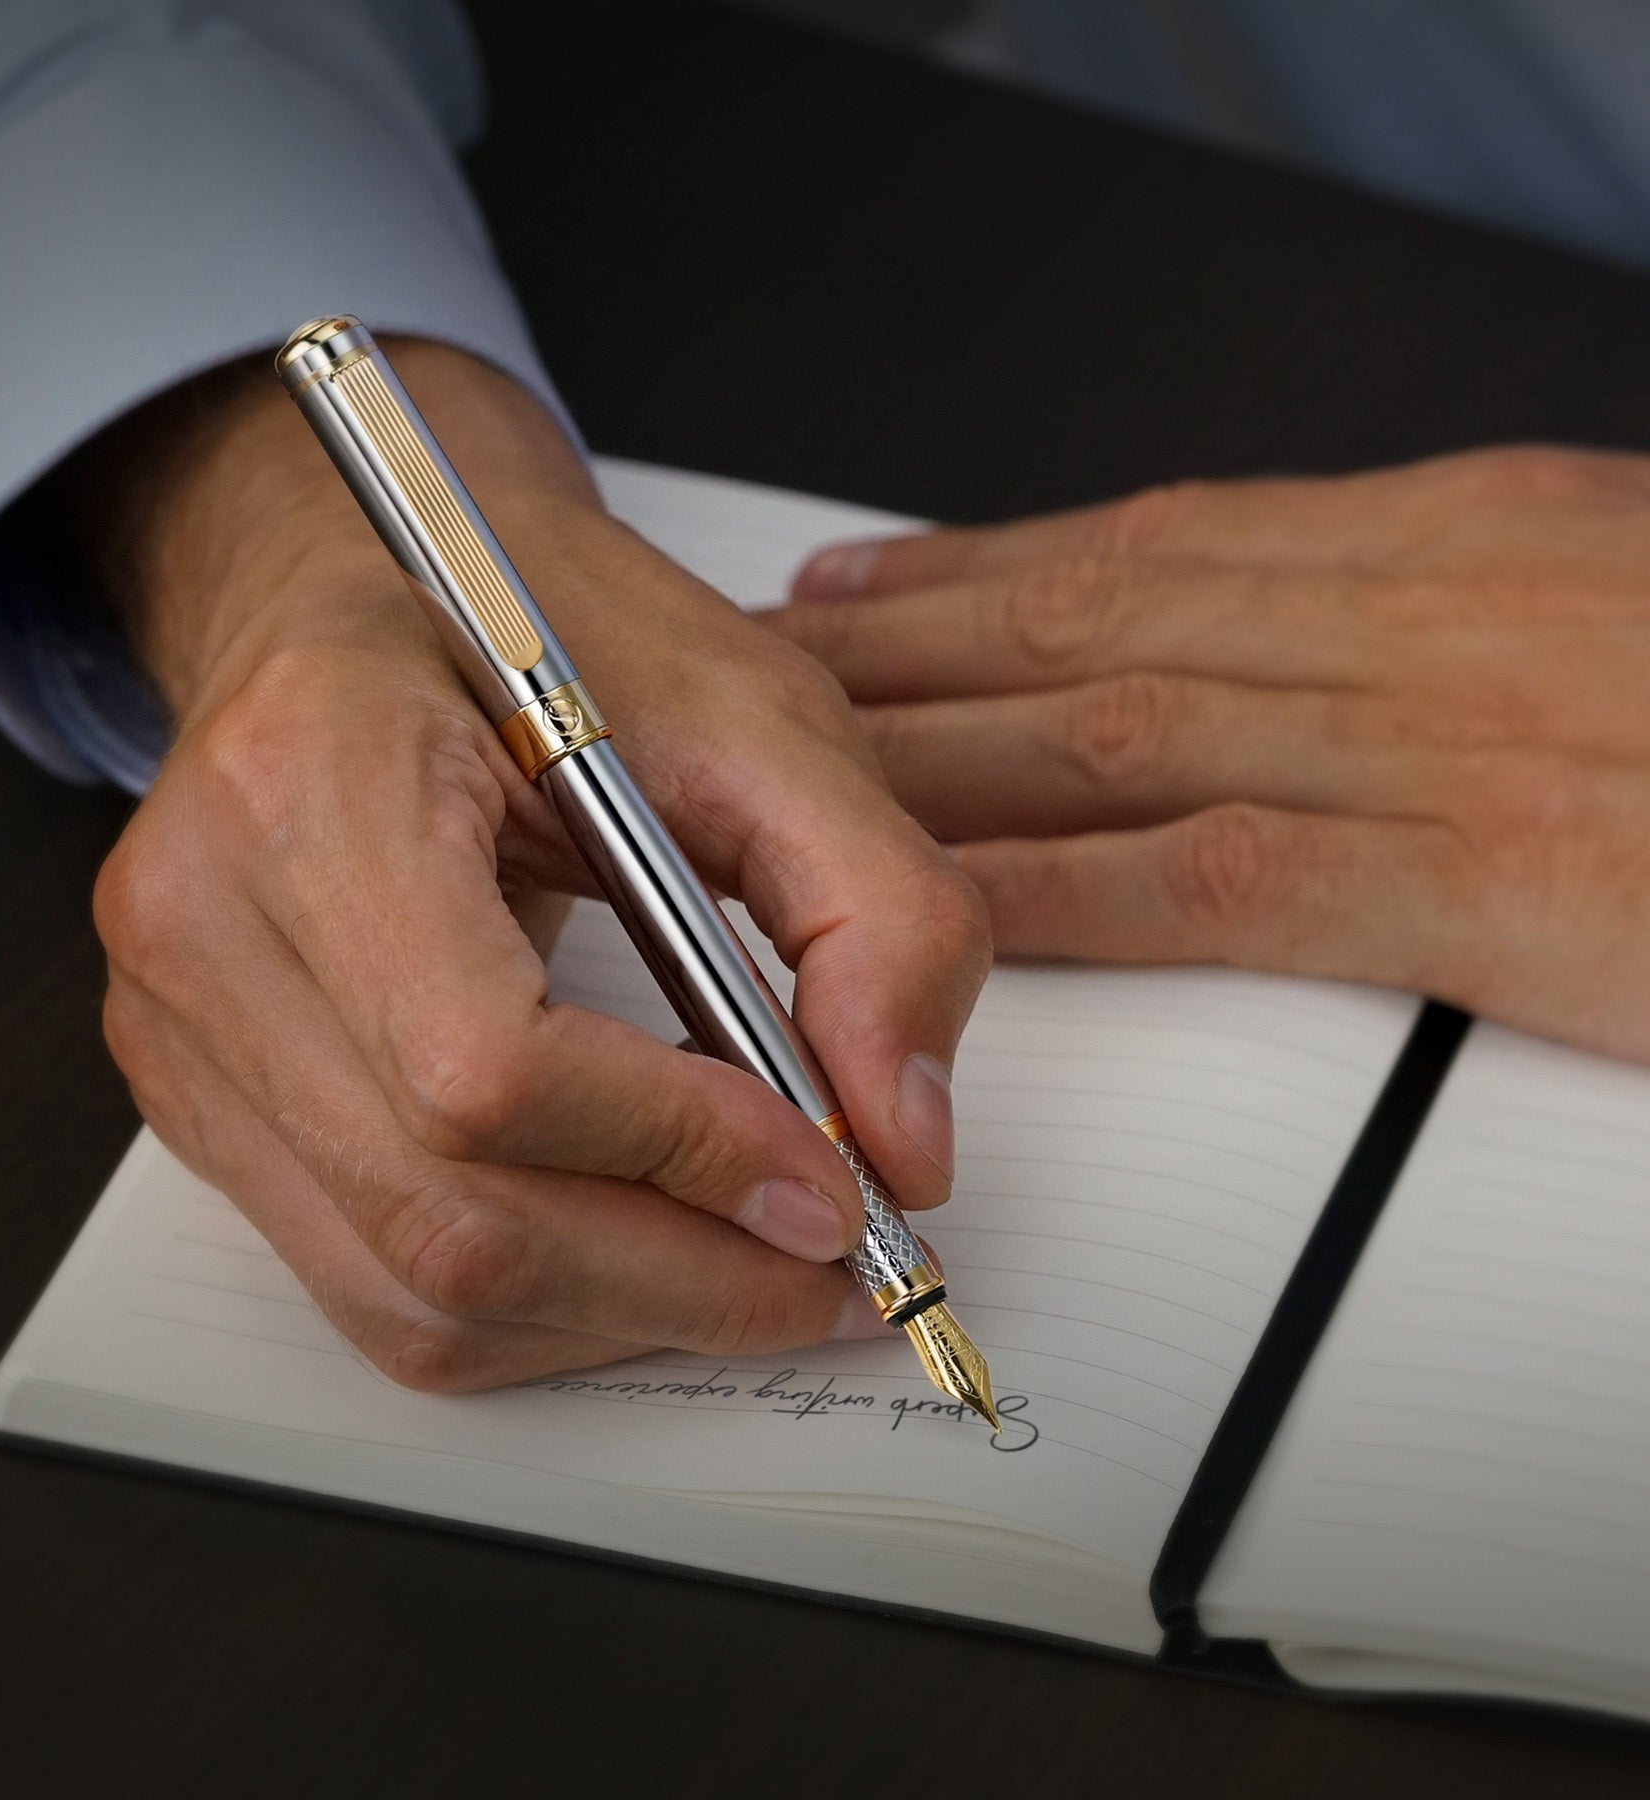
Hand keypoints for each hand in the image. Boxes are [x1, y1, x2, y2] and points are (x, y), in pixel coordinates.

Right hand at [72, 342, 988, 1389]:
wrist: (371, 593)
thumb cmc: (543, 632)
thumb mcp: (764, 716)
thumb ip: (878, 912)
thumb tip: (905, 1146)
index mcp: (315, 774)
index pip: (481, 1061)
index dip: (679, 1150)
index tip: (833, 1181)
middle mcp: (205, 919)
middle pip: (447, 1212)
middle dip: (682, 1275)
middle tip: (831, 1266)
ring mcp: (182, 1025)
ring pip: (411, 1287)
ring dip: (621, 1310)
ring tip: (754, 1260)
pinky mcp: (201, 1097)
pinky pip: (374, 1286)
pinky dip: (538, 1305)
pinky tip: (643, 1246)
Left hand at [767, 446, 1649, 1061]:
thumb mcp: (1614, 597)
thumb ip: (1452, 615)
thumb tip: (1313, 642)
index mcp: (1467, 535)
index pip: (1161, 538)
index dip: (982, 562)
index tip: (872, 582)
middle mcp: (1430, 607)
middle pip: (1093, 612)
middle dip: (907, 643)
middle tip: (767, 665)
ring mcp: (1452, 733)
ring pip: (1114, 722)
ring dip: (933, 744)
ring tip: (794, 759)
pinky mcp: (1501, 875)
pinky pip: (1213, 875)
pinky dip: (1057, 886)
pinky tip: (941, 898)